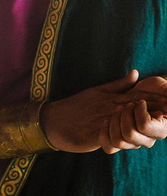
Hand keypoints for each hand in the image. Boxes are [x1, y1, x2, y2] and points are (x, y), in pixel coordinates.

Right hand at [41, 70, 166, 152]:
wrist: (54, 121)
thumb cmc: (76, 107)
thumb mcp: (97, 91)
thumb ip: (118, 84)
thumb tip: (135, 73)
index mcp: (112, 98)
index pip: (139, 95)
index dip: (155, 96)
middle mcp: (110, 108)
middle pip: (138, 107)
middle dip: (155, 108)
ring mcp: (104, 120)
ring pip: (130, 122)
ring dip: (144, 123)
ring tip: (160, 122)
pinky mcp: (97, 134)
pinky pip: (115, 137)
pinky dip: (125, 136)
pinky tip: (135, 137)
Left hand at [99, 76, 166, 153]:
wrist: (130, 92)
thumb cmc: (150, 89)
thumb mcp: (160, 88)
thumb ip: (166, 93)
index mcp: (160, 129)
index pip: (145, 127)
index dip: (139, 112)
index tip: (140, 101)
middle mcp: (147, 140)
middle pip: (130, 135)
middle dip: (125, 115)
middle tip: (126, 105)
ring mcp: (132, 143)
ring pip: (118, 141)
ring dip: (114, 122)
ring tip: (117, 110)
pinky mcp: (116, 142)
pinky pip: (109, 148)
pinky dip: (104, 133)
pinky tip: (106, 120)